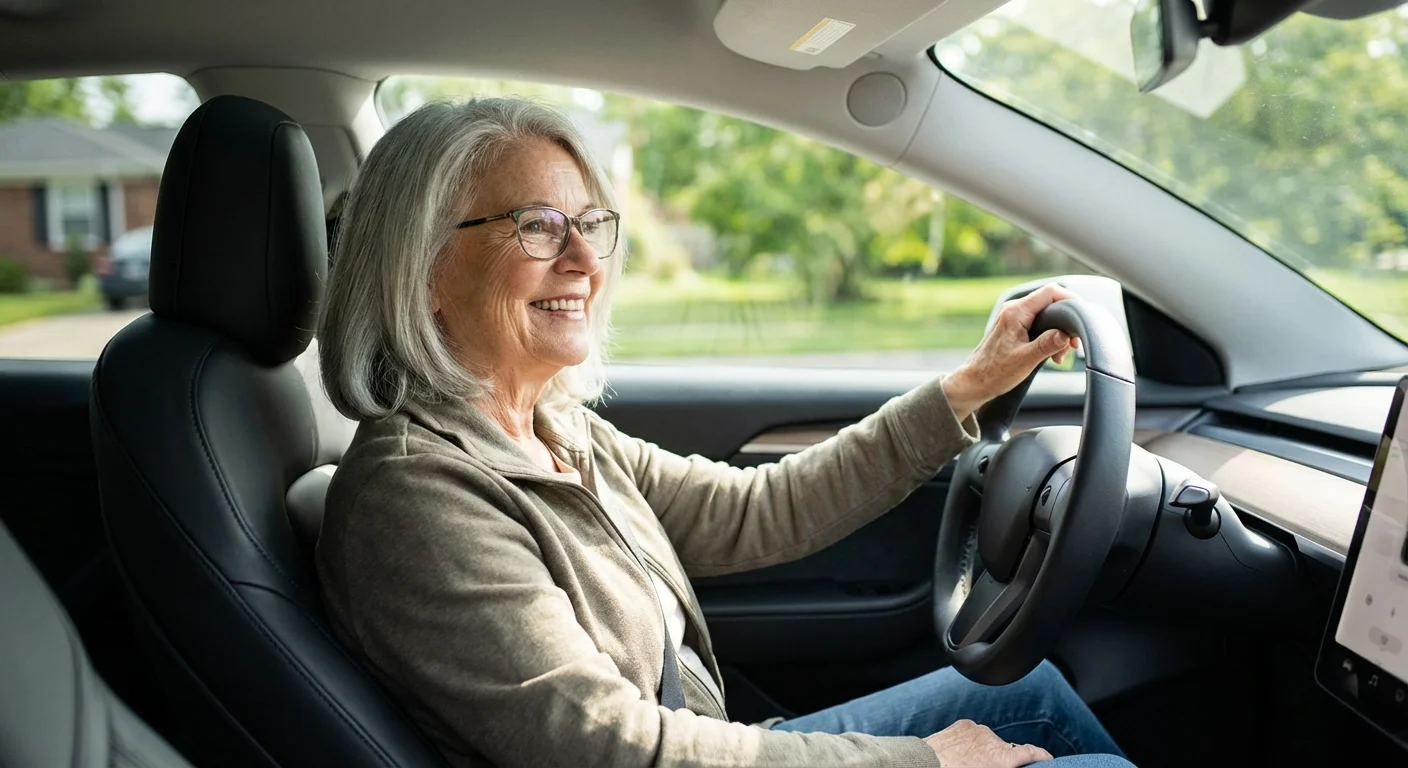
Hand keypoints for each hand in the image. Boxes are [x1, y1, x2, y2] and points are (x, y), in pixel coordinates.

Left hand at [923, 719, 1052, 767]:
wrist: (924, 764)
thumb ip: (1003, 764)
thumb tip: (1009, 762)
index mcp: (1002, 757)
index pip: (1032, 753)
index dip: (1043, 757)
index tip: (1048, 760)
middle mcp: (993, 740)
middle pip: (1008, 750)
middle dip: (1004, 761)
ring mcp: (978, 729)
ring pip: (990, 742)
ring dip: (987, 752)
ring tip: (971, 764)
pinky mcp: (963, 724)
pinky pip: (975, 734)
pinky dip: (973, 743)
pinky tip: (961, 754)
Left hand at [942, 284, 1081, 421]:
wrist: (975, 382)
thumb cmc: (994, 372)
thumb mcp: (1025, 360)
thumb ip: (1047, 345)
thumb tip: (1067, 335)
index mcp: (1016, 312)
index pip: (1050, 292)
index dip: (1071, 300)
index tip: (1083, 317)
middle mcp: (1014, 309)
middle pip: (1051, 303)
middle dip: (1066, 322)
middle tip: (1072, 345)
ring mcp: (1014, 317)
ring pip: (1047, 315)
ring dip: (1059, 333)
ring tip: (1060, 356)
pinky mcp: (1015, 326)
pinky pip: (1040, 324)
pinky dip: (1050, 336)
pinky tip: (1053, 355)